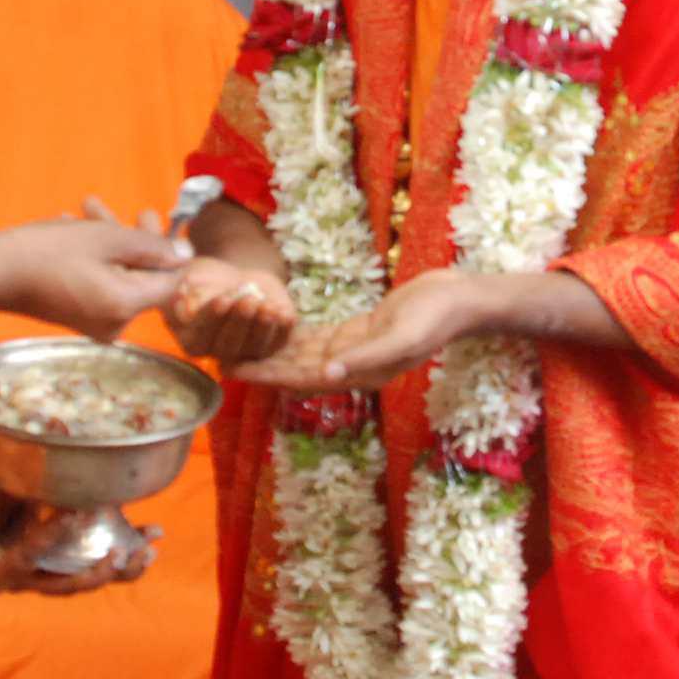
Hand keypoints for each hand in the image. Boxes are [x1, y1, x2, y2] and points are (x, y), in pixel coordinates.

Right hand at [0, 209, 188, 337]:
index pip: (171, 282)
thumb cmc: (47, 251)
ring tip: (88, 207)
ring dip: (111, 241)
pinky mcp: (79, 317)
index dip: (170, 250)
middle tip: (130, 209)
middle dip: (137, 239)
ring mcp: (97, 323)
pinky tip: (71, 226)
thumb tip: (184, 255)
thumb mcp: (105, 238)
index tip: (157, 220)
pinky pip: (100, 283)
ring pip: (119, 275)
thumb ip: (150, 246)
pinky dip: (94, 257)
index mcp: (127, 306)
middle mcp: (116, 323)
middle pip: (144, 277)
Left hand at [0, 472, 159, 595]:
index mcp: (48, 558)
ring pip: (64, 586)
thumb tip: (104, 464)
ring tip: (119, 556)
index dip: (128, 552)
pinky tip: (70, 518)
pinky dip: (51, 537)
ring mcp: (16, 580)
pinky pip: (30, 559)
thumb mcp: (33, 487)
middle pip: (88, 583)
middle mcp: (34, 575)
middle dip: (123, 571)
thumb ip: (64, 485)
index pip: (95, 561)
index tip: (157, 533)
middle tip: (149, 553)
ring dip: (95, 574)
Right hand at [168, 256, 297, 366]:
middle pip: (228, 347)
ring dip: (262, 328)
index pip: (201, 336)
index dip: (213, 319)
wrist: (233, 280)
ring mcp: (247, 352)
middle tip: (247, 300)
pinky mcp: (270, 343)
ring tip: (267, 306)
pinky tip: (283, 312)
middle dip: (239, 322)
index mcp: (192, 341)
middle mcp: (219, 353)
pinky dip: (283, 329)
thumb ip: (175, 291)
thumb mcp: (185, 280)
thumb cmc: (203, 280)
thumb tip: (181, 300)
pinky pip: (278, 342)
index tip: (222, 299)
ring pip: (255, 348)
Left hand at [233, 272, 484, 391]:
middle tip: (219, 359)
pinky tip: (272, 330)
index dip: (268, 375)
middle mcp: (353, 367)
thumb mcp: (402, 335)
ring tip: (238, 346)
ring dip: (273, 353)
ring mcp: (355, 351)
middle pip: (296, 369)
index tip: (235, 372)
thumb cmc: (435, 317)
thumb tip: (326, 375)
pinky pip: (318, 339)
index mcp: (361, 373)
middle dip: (260, 366)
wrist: (459, 300)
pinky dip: (294, 337)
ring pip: (303, 355)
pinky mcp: (358, 332)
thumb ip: (365, 356)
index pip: (303, 378)